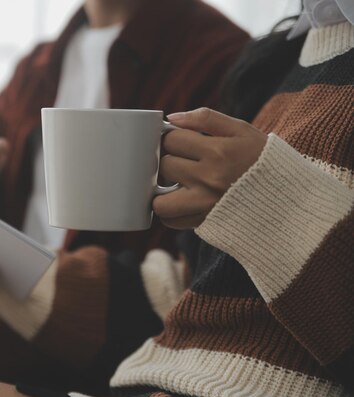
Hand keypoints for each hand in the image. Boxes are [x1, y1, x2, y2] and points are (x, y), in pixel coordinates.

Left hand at [153, 108, 267, 228]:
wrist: (290, 200)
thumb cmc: (262, 161)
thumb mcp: (242, 131)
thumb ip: (206, 118)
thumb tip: (171, 118)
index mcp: (219, 151)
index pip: (171, 139)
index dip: (171, 138)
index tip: (179, 142)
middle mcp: (210, 179)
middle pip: (165, 165)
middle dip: (169, 161)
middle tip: (181, 162)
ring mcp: (206, 204)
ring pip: (159, 200)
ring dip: (160, 191)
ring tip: (173, 185)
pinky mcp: (205, 224)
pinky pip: (171, 220)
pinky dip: (170, 212)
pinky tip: (181, 201)